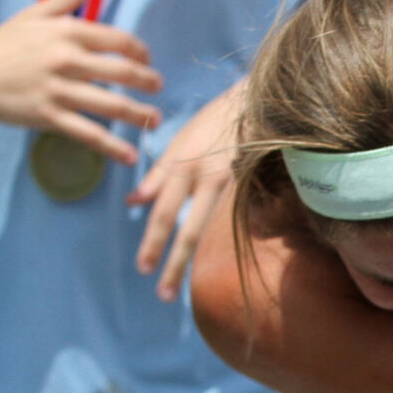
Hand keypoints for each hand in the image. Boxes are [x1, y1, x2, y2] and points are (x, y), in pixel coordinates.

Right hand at [0, 0, 161, 163]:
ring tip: (155, 119)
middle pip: (123, 73)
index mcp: (67, 32)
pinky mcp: (49, 116)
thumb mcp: (36, 14)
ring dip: (141, 115)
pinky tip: (131, 156)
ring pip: (112, 105)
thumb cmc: (3, 44)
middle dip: (149, 82)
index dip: (141, 52)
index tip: (146, 60)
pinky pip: (89, 133)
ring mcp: (59, 90)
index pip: (120, 41)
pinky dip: (113, 148)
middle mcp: (67, 59)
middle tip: (158, 87)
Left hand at [127, 81, 243, 300]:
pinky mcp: (256, 184)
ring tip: (185, 287)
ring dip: (195, 260)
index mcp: (182, 166)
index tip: (143, 269)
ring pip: (211, 229)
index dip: (153, 242)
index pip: (163, 213)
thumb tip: (134, 202)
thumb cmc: (216, 120)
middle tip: (162, 295)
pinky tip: (228, 263)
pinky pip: (241, 218)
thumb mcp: (180, 142)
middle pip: (186, 229)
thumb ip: (159, 174)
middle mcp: (205, 178)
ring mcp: (233, 183)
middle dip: (172, 263)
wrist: (258, 98)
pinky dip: (230, 240)